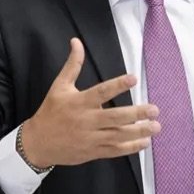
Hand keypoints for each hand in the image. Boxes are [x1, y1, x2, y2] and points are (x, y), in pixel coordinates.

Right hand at [20, 38, 159, 167]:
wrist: (38, 142)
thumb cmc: (51, 111)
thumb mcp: (59, 86)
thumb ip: (72, 65)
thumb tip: (76, 41)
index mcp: (79, 102)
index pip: (101, 92)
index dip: (117, 85)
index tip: (133, 78)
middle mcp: (86, 120)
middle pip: (115, 117)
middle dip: (136, 113)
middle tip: (154, 109)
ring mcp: (91, 138)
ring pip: (118, 135)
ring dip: (138, 131)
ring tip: (155, 126)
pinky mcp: (93, 151)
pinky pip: (115, 150)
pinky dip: (130, 147)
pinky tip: (144, 142)